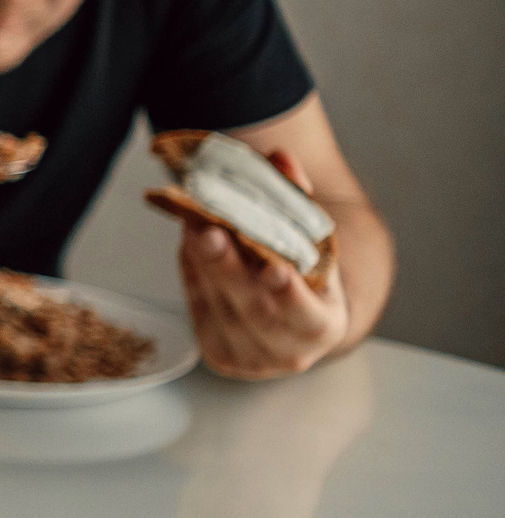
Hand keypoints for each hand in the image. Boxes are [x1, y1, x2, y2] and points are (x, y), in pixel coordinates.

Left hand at [177, 148, 349, 379]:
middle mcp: (288, 352)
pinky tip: (192, 245)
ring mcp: (251, 360)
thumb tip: (278, 157)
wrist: (292, 313)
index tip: (274, 269)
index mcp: (324, 327)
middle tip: (207, 230)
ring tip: (194, 224)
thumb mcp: (312, 238)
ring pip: (220, 310)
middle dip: (227, 269)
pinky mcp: (219, 355)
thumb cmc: (306, 271)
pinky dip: (194, 275)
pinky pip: (199, 311)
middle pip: (253, 312)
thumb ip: (296, 198)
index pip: (307, 317)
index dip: (290, 296)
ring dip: (203, 265)